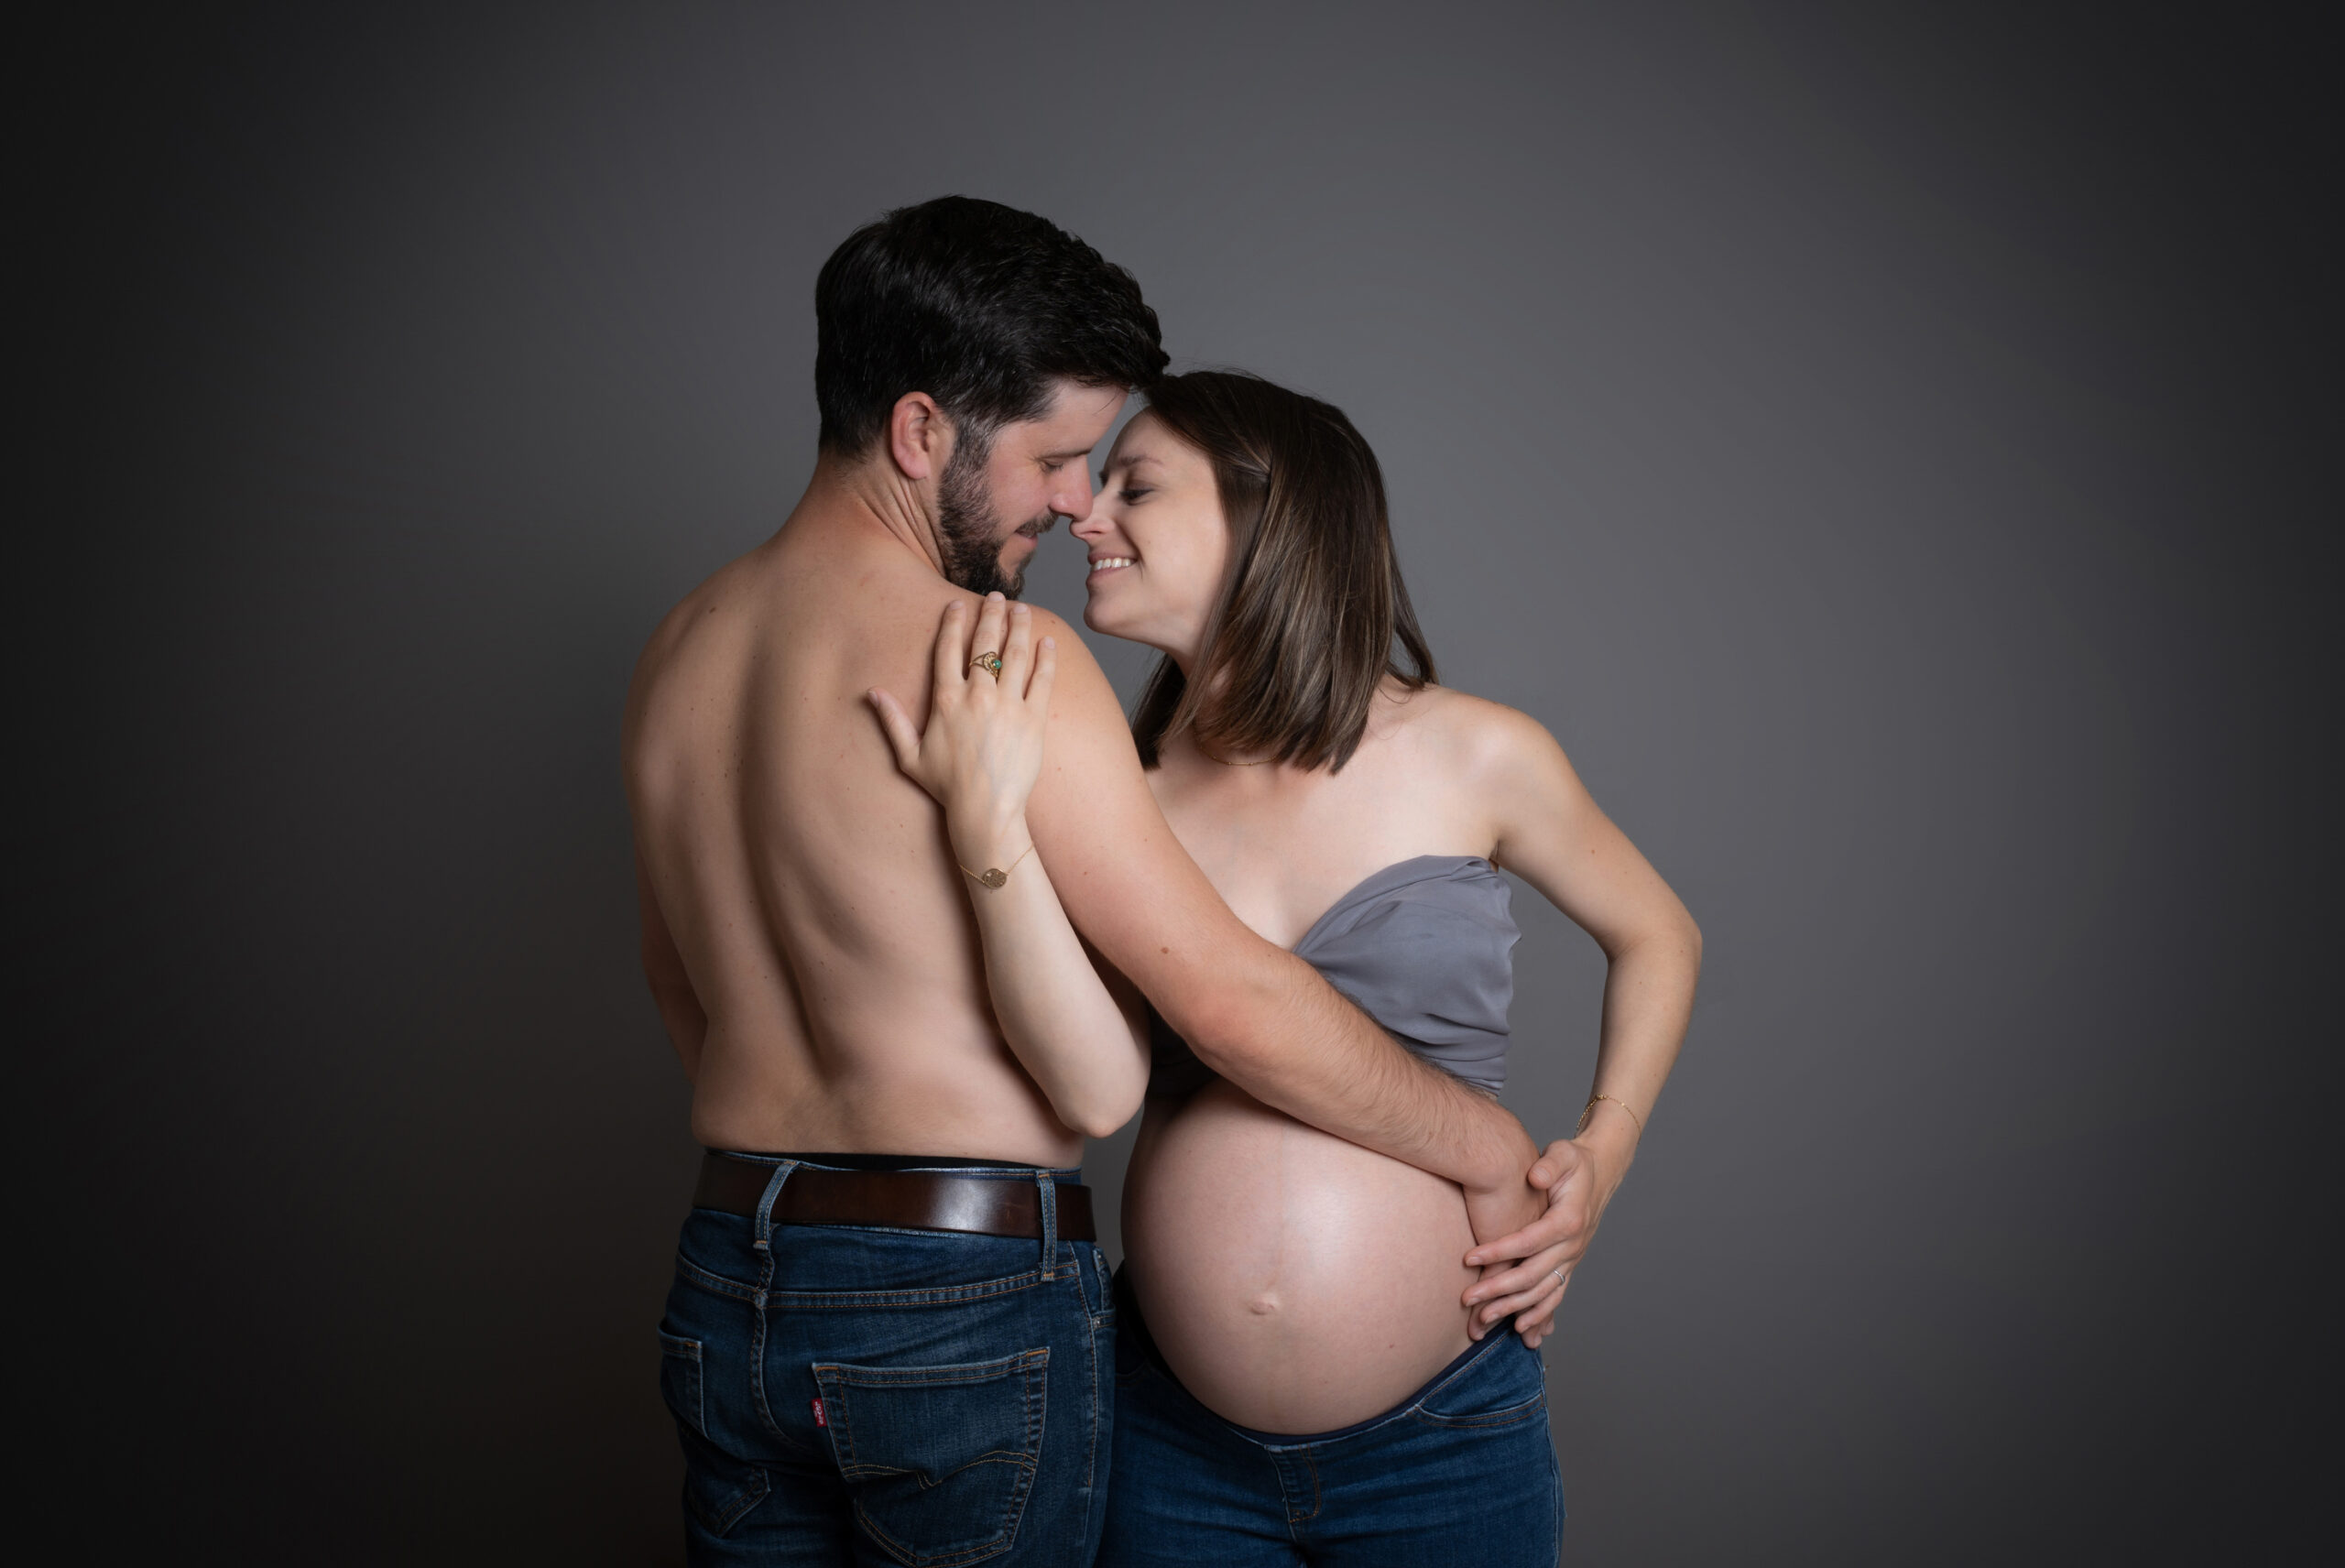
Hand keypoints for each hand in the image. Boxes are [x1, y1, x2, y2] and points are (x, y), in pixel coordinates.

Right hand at [868, 594, 1058, 851]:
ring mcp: (1008, 706)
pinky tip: (1048, 641)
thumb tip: (871, 693)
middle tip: (995, 597)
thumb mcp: (909, 756)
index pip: (948, 650)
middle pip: (985, 643)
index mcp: (946, 700)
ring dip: (1019, 627)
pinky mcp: (1033, 719)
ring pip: (1015, 654)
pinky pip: (1042, 680)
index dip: (953, 623)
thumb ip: (891, 721)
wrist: (986, 811)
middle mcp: (977, 696)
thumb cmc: (947, 788)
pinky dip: (1046, 658)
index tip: (957, 606)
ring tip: (1022, 609)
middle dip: (990, 614)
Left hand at [1460, 1136, 1624, 1349]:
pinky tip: (1521, 1330)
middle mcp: (1572, 1245)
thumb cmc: (1574, 1162)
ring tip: (1483, 1320)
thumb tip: (1535, 1175)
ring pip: (1542, 1292)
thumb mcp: (1564, 1153)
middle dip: (1498, 1289)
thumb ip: (1550, 1164)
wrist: (1599, 1173)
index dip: (1498, 1251)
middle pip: (1532, 1275)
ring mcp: (1572, 1259)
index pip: (1529, 1242)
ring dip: (1513, 1308)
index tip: (1468, 1257)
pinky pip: (1554, 1295)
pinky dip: (1539, 1315)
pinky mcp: (1569, 1265)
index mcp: (1569, 1220)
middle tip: (1467, 1299)